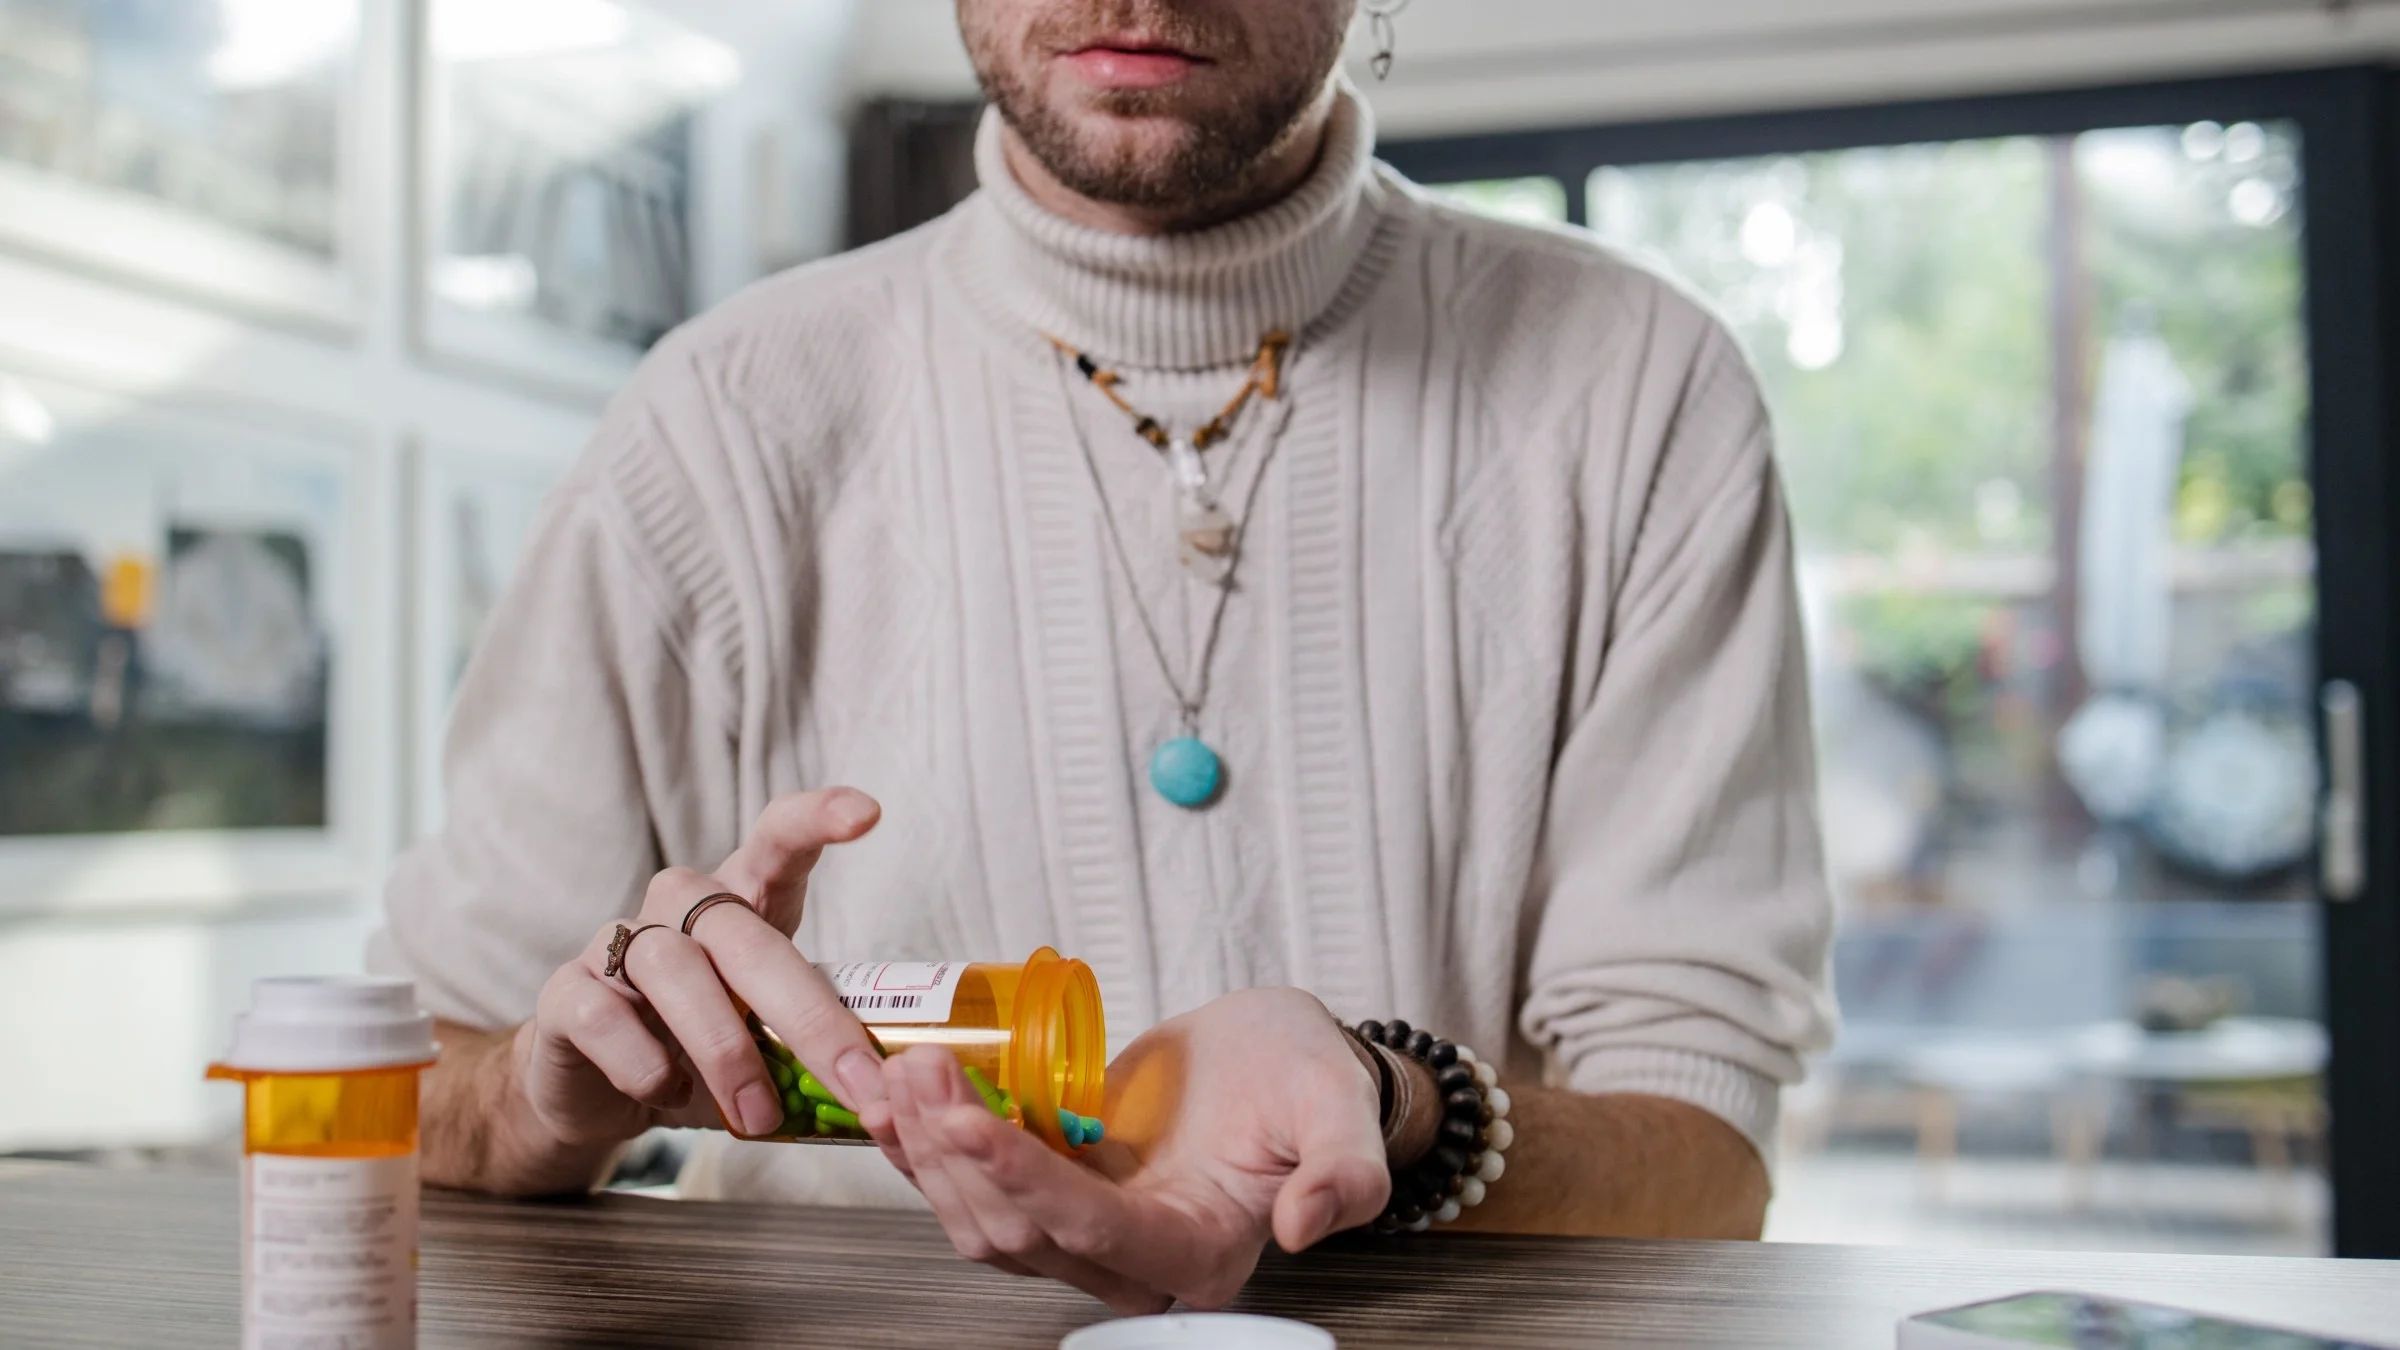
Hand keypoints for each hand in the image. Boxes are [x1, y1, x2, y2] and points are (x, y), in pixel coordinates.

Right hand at [515, 788, 888, 1149]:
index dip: (817, 818)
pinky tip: (668, 1094)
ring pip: (674, 968)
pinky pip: (603, 1014)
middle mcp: (679, 908)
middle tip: (856, 1081)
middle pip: (744, 934)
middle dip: (808, 1015)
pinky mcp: (566, 994)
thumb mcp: (767, 1042)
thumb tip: (894, 1096)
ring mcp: (617, 944)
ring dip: (726, 1050)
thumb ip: (815, 1048)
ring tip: (757, 1115)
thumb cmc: (700, 1051)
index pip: (777, 839)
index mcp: (742, 902)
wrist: (597, 1092)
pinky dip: (643, 1062)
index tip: (866, 815)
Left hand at [862, 987, 1390, 1313]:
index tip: (970, 1119)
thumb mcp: (1342, 1112)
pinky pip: (972, 1184)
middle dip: (957, 1155)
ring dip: (928, 1150)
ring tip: (904, 1070)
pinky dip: (924, 1146)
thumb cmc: (1313, 1079)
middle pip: (1017, 1232)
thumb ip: (1344, 1175)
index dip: (1024, 1181)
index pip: (1094, 1231)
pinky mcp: (1052, 1188)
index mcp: (1198, 1251)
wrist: (1280, 1053)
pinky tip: (889, 1100)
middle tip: (923, 1068)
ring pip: (980, 1217)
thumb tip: (1307, 1227)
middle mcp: (1131, 1257)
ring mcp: (1083, 1227)